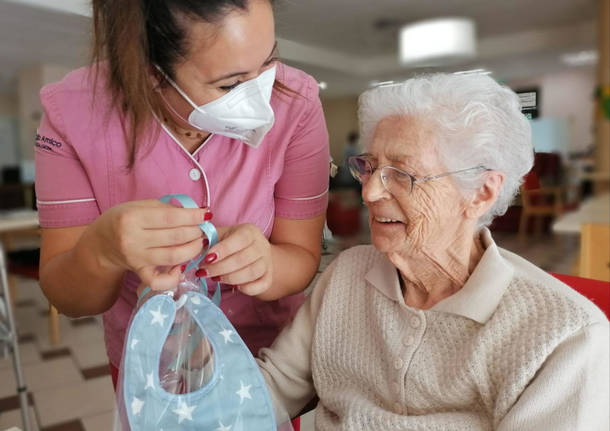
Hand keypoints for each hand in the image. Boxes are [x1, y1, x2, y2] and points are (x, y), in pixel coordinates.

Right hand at [89, 200, 208, 289]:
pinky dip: (175, 277)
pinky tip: (183, 267)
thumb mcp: (138, 206)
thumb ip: (165, 208)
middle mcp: (133, 239)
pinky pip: (160, 281)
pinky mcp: (139, 273)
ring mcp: (136, 259)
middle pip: (175, 237)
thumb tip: (193, 213)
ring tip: (200, 242)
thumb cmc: (123, 220)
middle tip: (204, 228)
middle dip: (196, 232)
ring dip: (193, 250)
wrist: (101, 243)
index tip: (206, 214)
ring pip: (173, 257)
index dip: (193, 216)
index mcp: (132, 218)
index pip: (170, 218)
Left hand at [197, 223, 271, 296]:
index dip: (223, 250)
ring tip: (215, 278)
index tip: (206, 259)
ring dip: (230, 278)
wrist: (255, 252)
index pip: (239, 239)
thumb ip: (208, 239)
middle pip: (243, 259)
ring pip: (251, 273)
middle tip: (204, 272)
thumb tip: (193, 246)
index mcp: (250, 231)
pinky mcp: (269, 277)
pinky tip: (234, 286)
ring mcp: (267, 262)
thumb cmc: (232, 243)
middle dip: (220, 268)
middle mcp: (261, 245)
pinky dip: (246, 289)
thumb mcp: (221, 235)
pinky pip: (260, 286)